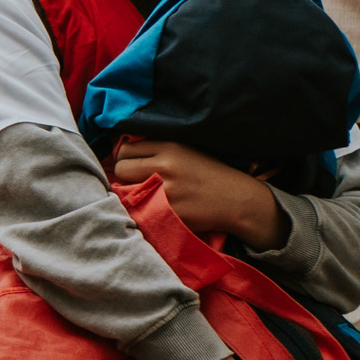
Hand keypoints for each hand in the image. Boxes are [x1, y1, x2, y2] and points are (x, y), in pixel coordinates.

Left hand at [113, 139, 284, 248]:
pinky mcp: (169, 212)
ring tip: (143, 196)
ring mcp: (166, 190)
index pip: (125, 149)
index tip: (131, 166)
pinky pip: (138, 210)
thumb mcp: (186, 151)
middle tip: (135, 182)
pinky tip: (153, 209)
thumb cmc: (210, 175)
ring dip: (128, 194)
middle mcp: (165, 166)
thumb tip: (121, 150)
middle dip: (123, 176)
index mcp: (169, 147)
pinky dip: (141, 210)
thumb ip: (157, 148)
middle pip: (120, 168)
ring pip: (125, 190)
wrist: (239, 201)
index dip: (124, 158)